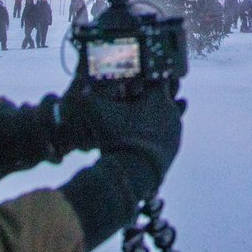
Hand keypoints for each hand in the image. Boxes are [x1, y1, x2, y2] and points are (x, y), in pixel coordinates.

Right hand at [56, 85, 184, 251]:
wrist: (135, 173)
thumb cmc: (117, 138)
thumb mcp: (97, 115)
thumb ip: (86, 98)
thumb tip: (76, 91)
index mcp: (158, 96)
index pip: (157, 78)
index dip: (144, 80)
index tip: (133, 86)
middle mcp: (172, 110)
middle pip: (166, 95)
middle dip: (151, 97)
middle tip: (134, 103)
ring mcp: (176, 129)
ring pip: (168, 115)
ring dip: (155, 116)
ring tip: (136, 122)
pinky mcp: (175, 146)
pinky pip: (167, 134)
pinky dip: (157, 134)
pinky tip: (142, 138)